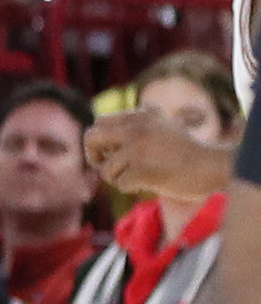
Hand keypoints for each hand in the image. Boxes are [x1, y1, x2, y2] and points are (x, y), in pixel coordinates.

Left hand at [85, 105, 233, 205]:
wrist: (213, 167)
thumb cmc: (186, 153)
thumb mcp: (161, 129)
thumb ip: (133, 129)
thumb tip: (91, 136)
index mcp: (141, 115)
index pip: (100, 122)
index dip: (97, 140)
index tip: (107, 152)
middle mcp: (137, 128)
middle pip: (91, 138)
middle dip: (93, 155)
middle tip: (106, 166)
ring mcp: (139, 149)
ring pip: (106, 168)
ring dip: (117, 178)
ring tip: (139, 178)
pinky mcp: (142, 170)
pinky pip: (120, 183)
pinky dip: (130, 187)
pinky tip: (148, 183)